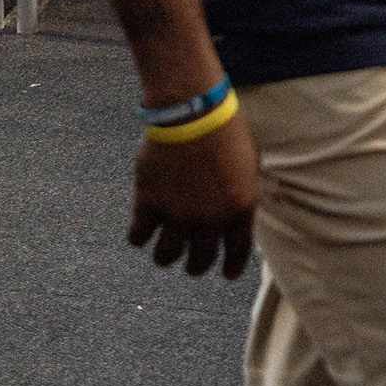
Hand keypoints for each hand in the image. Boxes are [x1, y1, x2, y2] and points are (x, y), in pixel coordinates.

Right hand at [128, 114, 257, 278]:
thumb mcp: (247, 165)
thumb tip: (234, 215)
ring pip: (166, 255)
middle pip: (199, 261)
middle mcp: (209, 220)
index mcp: (239, 210)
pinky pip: (139, 236)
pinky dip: (138, 237)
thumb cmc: (224, 130)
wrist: (192, 112)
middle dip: (196, 266)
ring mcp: (176, 215)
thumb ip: (240, 195)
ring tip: (164, 254)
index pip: (237, 254)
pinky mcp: (148, 204)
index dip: (230, 268)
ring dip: (166, 257)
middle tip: (191, 264)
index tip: (225, 274)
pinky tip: (140, 233)